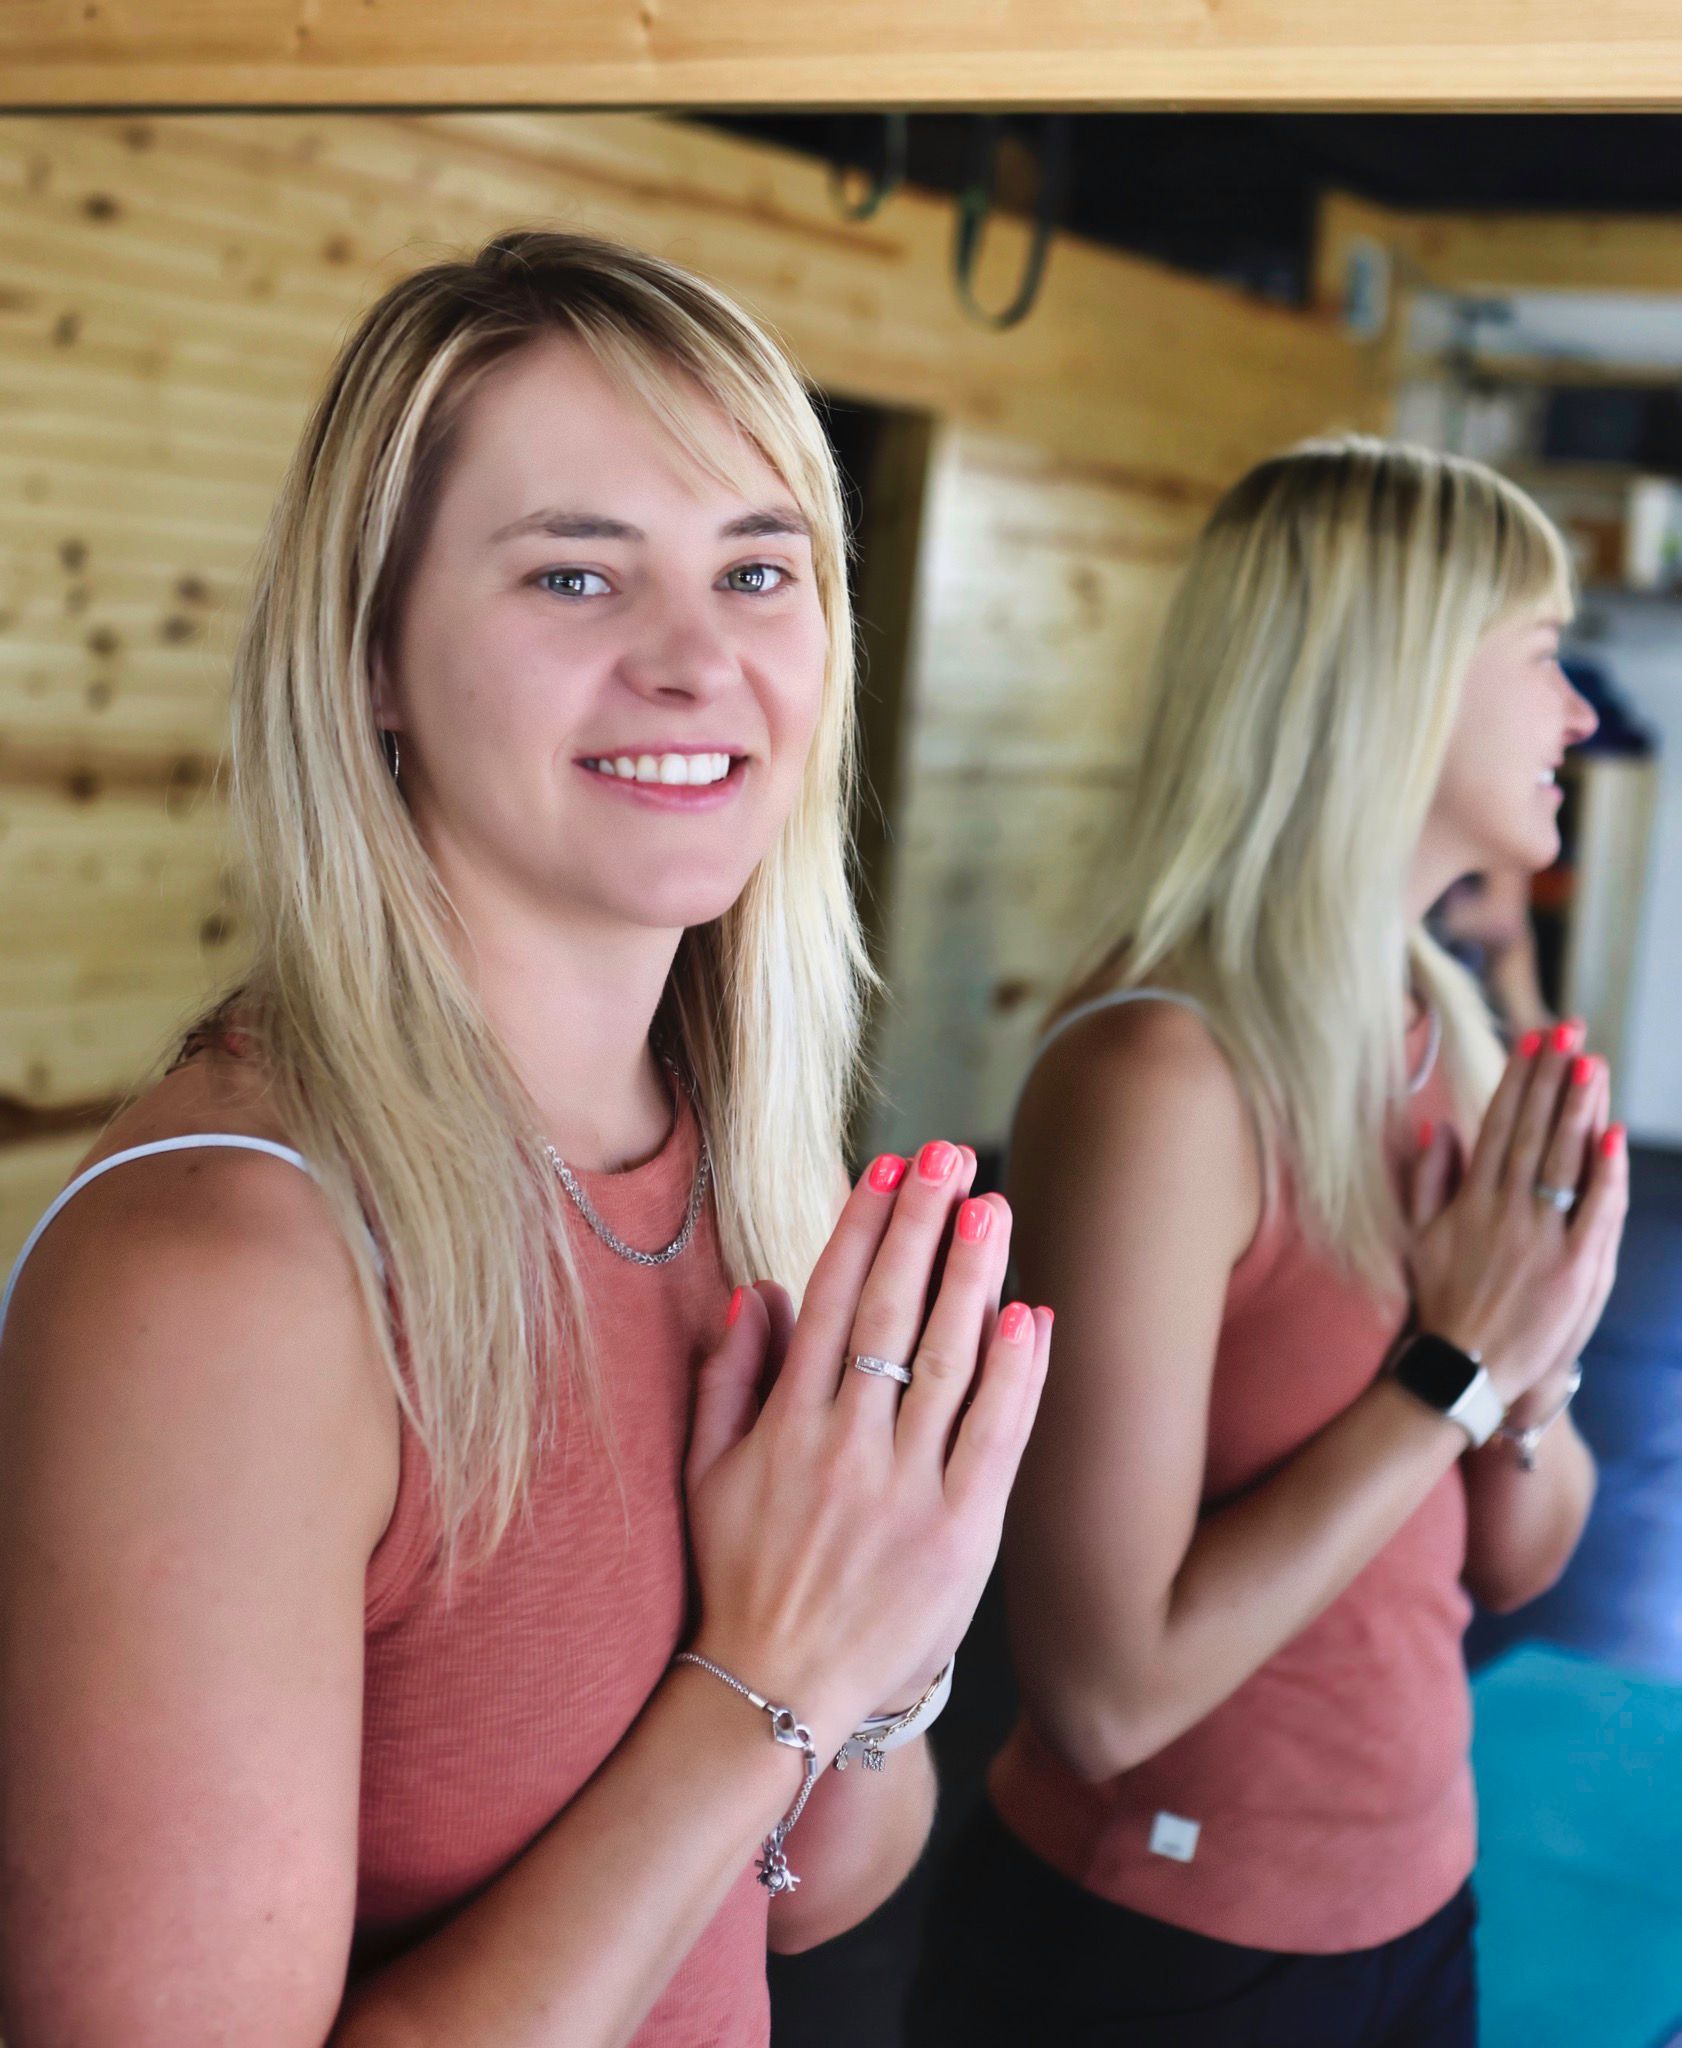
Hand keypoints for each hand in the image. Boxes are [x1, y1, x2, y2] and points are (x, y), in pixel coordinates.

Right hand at [681, 1141, 1051, 1759]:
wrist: (774, 1693)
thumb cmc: (737, 1577)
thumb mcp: (706, 1474)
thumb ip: (726, 1379)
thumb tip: (757, 1291)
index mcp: (786, 1424)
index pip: (833, 1301)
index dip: (864, 1228)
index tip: (889, 1169)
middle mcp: (846, 1446)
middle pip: (893, 1313)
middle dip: (923, 1225)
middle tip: (949, 1156)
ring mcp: (904, 1491)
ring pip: (947, 1362)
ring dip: (972, 1277)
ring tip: (993, 1208)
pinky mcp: (957, 1537)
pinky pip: (993, 1440)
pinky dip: (1014, 1377)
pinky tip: (1029, 1317)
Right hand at [1408, 1023, 1627, 1410]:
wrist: (1463, 1367)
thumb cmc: (1441, 1301)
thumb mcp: (1419, 1236)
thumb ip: (1430, 1180)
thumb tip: (1436, 1129)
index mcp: (1471, 1200)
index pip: (1500, 1126)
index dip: (1518, 1081)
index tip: (1533, 1043)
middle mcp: (1506, 1211)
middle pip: (1534, 1131)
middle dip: (1553, 1078)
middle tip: (1569, 1031)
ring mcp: (1541, 1239)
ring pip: (1563, 1161)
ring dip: (1579, 1108)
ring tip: (1591, 1063)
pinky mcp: (1573, 1270)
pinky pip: (1594, 1213)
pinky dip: (1606, 1174)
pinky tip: (1613, 1135)